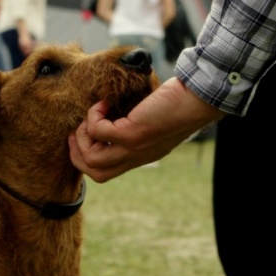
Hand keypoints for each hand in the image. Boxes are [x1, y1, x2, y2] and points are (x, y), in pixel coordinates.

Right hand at [68, 77, 225, 182]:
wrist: (197, 102)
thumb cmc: (178, 105)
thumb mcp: (153, 124)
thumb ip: (135, 127)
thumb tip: (113, 114)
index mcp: (139, 157)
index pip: (105, 173)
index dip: (86, 160)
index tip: (82, 138)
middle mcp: (135, 157)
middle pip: (95, 173)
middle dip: (78, 154)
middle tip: (77, 132)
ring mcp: (132, 148)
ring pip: (92, 159)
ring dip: (84, 136)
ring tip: (92, 117)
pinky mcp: (132, 134)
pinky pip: (99, 132)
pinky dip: (95, 116)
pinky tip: (104, 104)